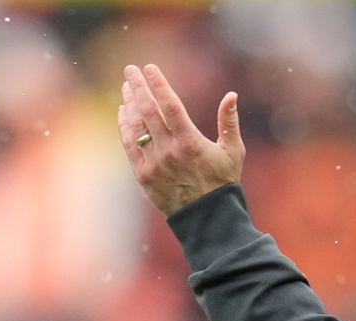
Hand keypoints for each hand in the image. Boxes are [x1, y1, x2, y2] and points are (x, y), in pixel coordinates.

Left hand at [118, 64, 244, 214]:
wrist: (207, 217)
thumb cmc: (222, 182)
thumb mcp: (233, 151)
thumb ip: (229, 122)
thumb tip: (231, 95)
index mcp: (190, 142)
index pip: (169, 105)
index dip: (158, 84)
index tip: (149, 68)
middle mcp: (169, 150)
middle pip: (148, 111)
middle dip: (138, 87)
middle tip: (130, 70)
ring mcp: (154, 163)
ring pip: (136, 126)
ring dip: (129, 104)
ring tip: (126, 88)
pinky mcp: (144, 175)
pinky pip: (129, 145)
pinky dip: (124, 126)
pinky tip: (123, 112)